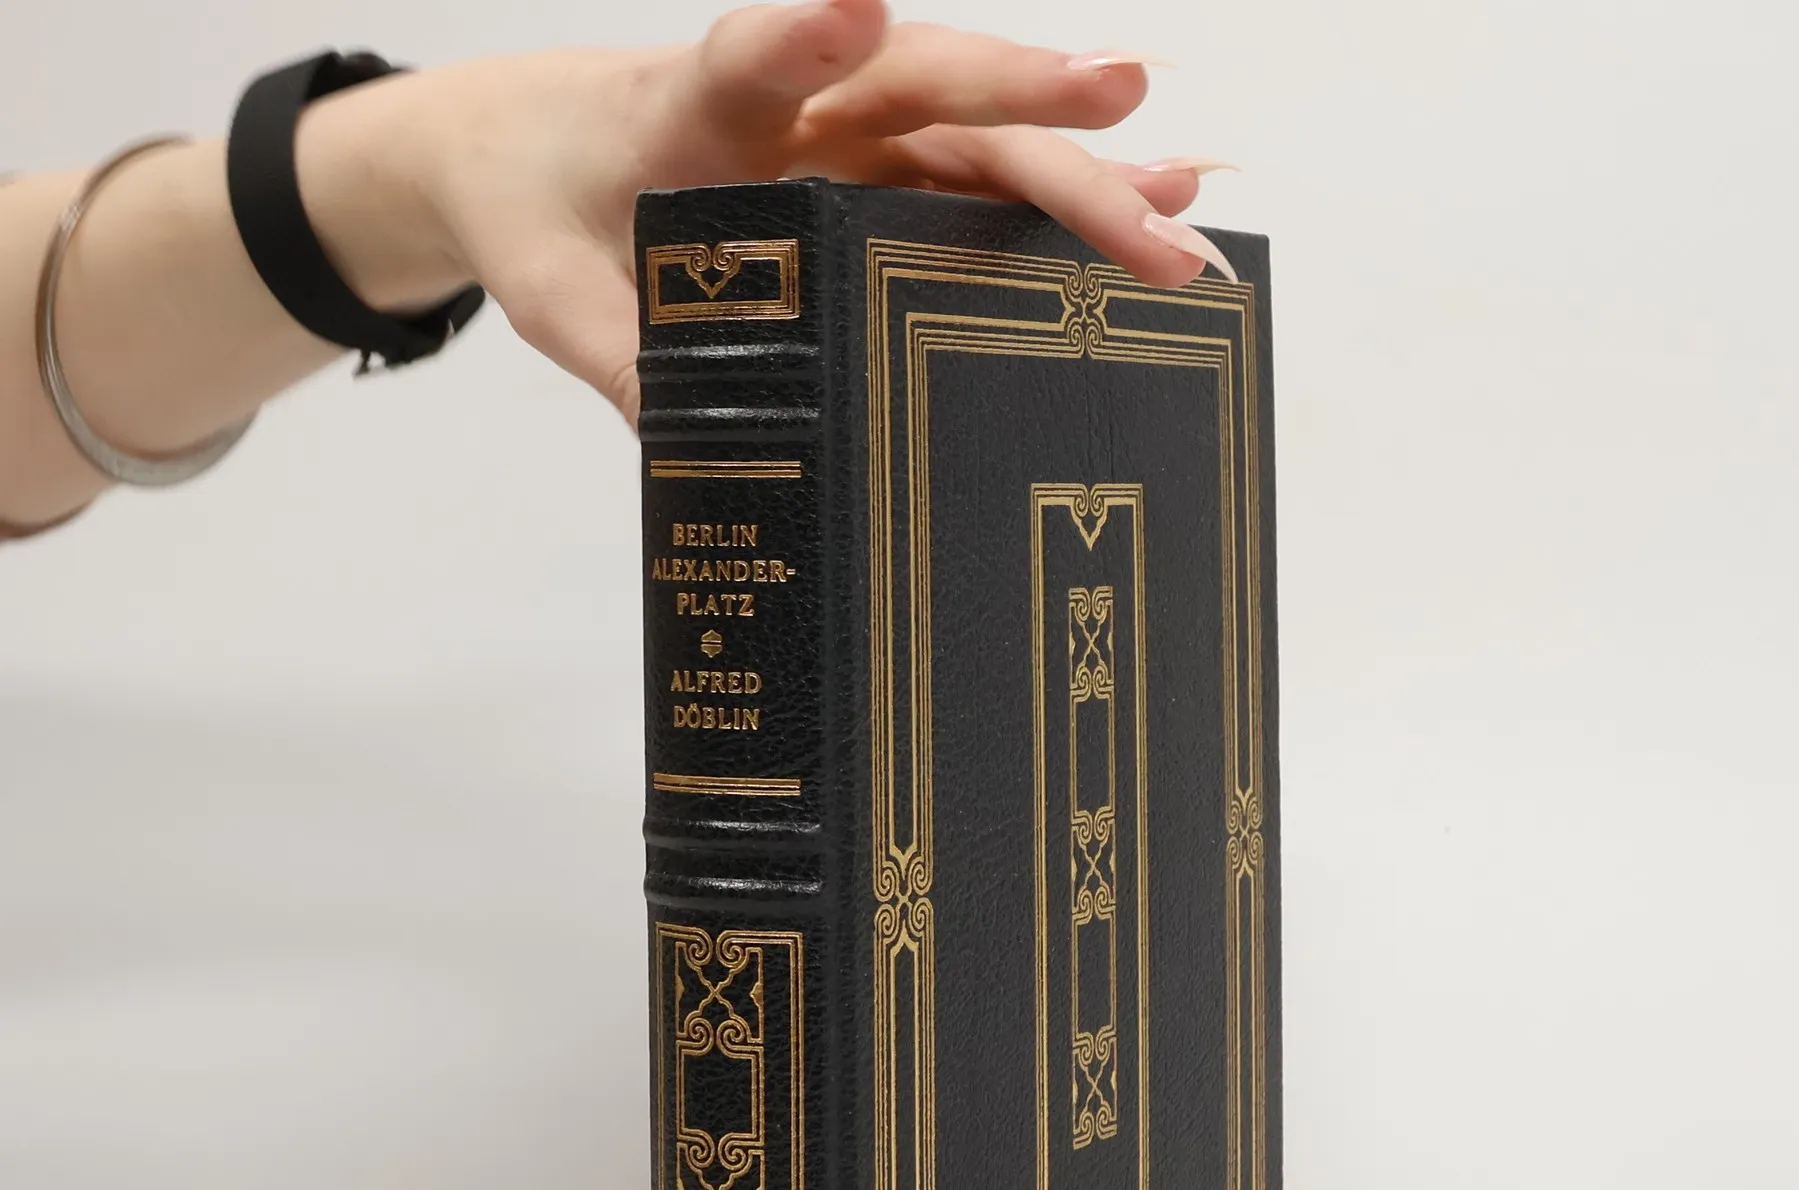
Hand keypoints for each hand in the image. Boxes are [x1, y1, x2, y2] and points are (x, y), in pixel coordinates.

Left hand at [302, 1, 1233, 423]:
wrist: (532, 151)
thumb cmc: (544, 208)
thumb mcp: (554, 296)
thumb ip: (621, 358)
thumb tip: (695, 449)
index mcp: (689, 111)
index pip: (749, 60)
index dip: (805, 39)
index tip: (859, 6)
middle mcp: (795, 109)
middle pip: (921, 94)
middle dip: (1026, 107)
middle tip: (1125, 115)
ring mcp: (847, 140)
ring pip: (974, 138)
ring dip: (1078, 165)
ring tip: (1178, 194)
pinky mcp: (877, 178)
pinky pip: (979, 184)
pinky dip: (1062, 195)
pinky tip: (1156, 197)